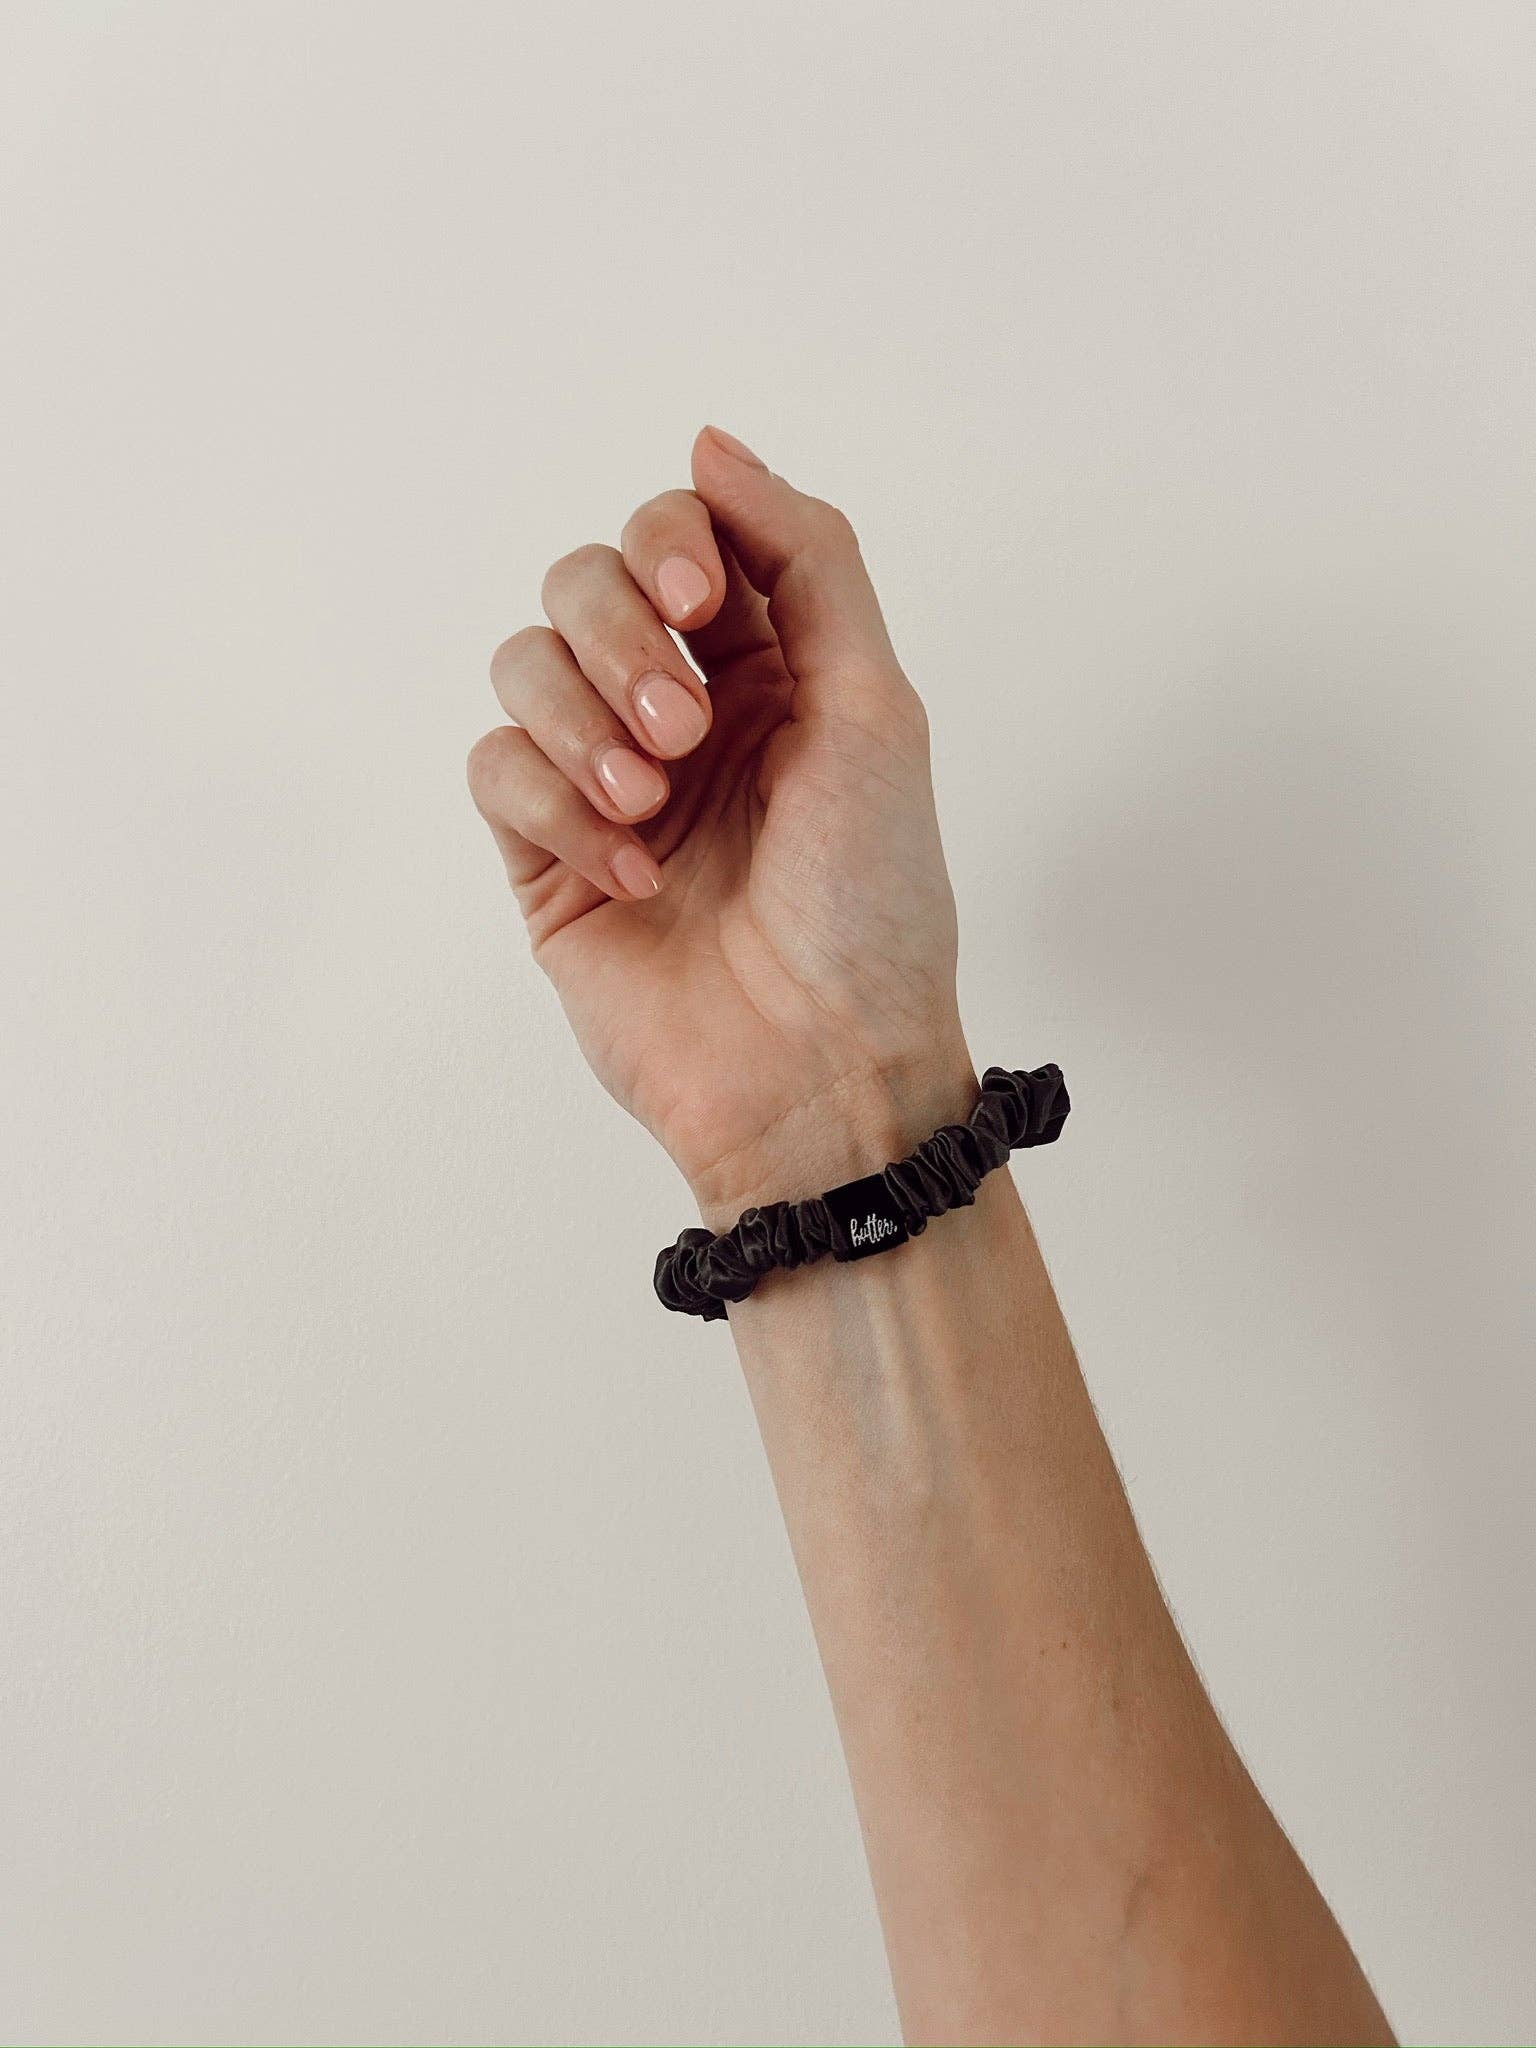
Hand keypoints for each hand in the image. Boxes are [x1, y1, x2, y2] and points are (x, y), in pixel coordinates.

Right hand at [469, 428, 973, 1222]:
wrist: (819, 1069)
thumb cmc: (871, 902)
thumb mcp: (873, 709)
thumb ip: (806, 560)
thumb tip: (709, 440)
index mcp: (769, 668)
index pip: (679, 535)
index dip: (670, 537)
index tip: (692, 592)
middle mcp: (680, 711)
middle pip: (584, 582)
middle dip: (617, 636)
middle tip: (680, 728)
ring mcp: (606, 782)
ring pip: (525, 664)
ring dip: (579, 718)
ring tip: (648, 799)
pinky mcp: (545, 857)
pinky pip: (495, 768)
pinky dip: (553, 805)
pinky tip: (629, 874)